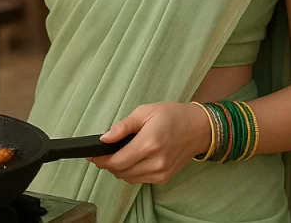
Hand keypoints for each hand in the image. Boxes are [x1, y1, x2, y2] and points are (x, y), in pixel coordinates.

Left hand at [87, 102, 210, 184]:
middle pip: (120, 172)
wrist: (199, 128)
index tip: (91, 155)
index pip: (117, 161)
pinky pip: (139, 180)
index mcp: (149, 143)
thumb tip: (104, 138)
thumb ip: (123, 126)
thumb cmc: (172, 115)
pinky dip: (131, 172)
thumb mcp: (145, 111)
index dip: (100, 160)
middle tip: (102, 153)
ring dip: (118, 169)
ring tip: (116, 155)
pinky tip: (131, 160)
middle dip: (107, 164)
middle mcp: (155, 161)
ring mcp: (161, 172)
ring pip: (128, 178)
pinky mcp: (164, 177)